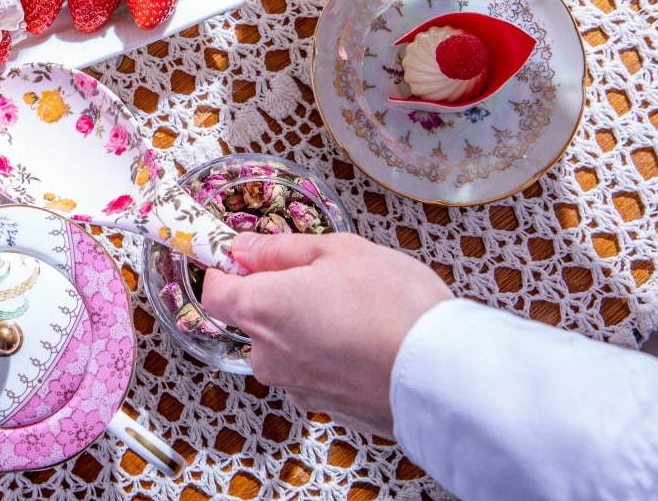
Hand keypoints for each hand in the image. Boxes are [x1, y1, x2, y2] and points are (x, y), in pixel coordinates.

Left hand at [198, 231, 452, 434]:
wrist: (444, 375)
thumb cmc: (395, 307)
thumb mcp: (339, 252)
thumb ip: (281, 249)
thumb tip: (245, 249)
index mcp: (261, 309)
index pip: (214, 291)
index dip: (229, 271)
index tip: (250, 258)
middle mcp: (268, 354)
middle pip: (252, 319)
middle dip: (279, 297)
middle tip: (325, 280)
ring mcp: (296, 386)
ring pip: (285, 347)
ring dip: (307, 328)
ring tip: (356, 313)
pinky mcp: (325, 408)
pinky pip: (314, 372)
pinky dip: (330, 357)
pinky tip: (365, 342)